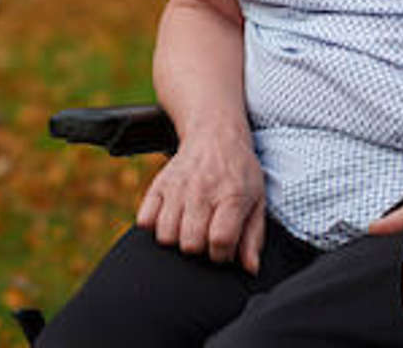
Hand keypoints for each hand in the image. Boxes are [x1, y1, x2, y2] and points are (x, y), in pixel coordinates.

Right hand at [136, 125, 265, 274]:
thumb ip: (253, 236)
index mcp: (231, 195)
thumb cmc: (239, 172)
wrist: (215, 134)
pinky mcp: (158, 184)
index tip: (224, 247)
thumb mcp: (257, 199)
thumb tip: (249, 269)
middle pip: (191, 243)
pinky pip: (145, 220)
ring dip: (178, 240)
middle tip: (207, 235)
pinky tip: (173, 218)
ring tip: (190, 228)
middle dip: (200, 249)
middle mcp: (203, 190)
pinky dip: (155, 226)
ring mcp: (178, 187)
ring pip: (166, 236)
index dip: (222, 254)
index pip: (220, 240)